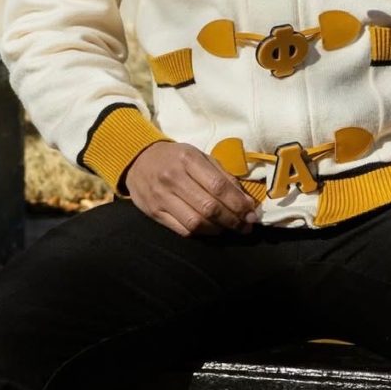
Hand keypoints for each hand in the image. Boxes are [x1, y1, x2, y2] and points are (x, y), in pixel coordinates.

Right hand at [124, 141, 258, 237]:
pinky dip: (202, 233)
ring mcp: (162, 197)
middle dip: (233, 219)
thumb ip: (222, 175)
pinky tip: (212, 229)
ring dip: (218, 229)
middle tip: (246, 226)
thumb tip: (245, 200)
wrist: (138, 159)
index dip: (238, 203)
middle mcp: (173, 178)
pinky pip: (183, 230)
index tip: (252, 213)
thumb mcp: (199, 156)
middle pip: (209, 207)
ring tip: (230, 228)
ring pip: (196, 222)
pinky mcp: (154, 212)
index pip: (218, 186)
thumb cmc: (176, 157)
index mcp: (188, 159)